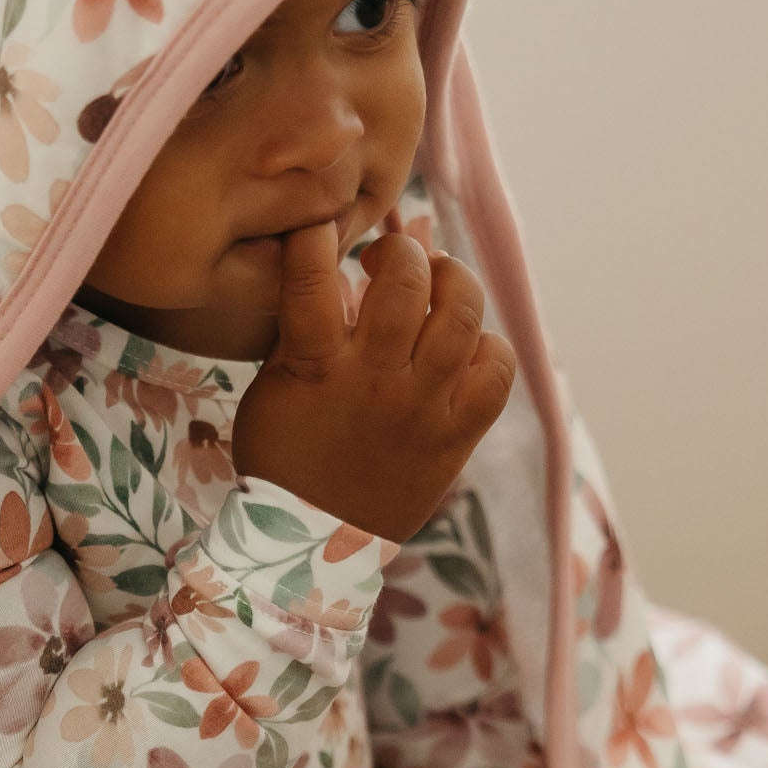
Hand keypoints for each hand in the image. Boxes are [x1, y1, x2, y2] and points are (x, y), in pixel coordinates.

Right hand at [230, 222, 516, 541]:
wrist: (313, 544)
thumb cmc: (282, 460)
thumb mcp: (272, 389)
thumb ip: (301, 331)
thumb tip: (334, 274)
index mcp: (316, 366)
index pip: (313, 277)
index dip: (315, 234)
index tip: (319, 223)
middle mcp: (375, 380)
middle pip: (408, 281)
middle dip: (401, 249)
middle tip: (391, 257)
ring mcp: (422, 408)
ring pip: (462, 315)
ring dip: (452, 280)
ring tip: (438, 279)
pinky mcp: (456, 436)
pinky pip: (495, 372)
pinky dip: (487, 345)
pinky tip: (465, 342)